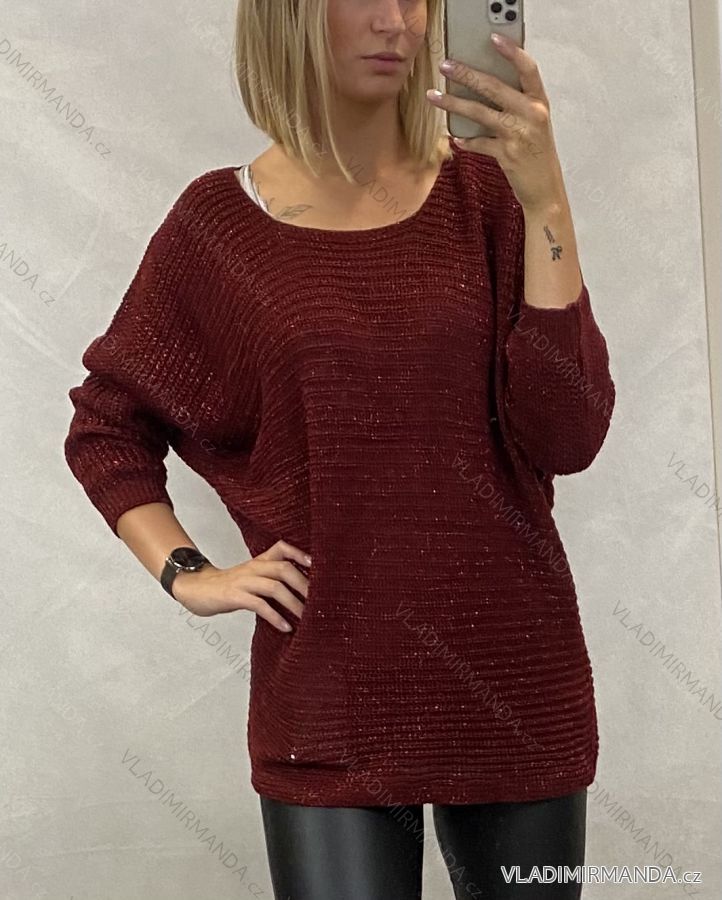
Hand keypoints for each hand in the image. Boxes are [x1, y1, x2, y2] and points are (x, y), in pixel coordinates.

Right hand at [172, 539, 310, 631]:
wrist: (195, 589)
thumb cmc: (228, 586)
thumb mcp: (250, 576)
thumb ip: (270, 578)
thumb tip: (300, 592)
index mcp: (258, 561)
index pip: (282, 548)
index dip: (300, 553)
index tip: (317, 565)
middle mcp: (253, 568)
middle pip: (284, 568)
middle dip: (304, 585)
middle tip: (319, 601)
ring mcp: (243, 581)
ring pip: (274, 587)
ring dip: (293, 603)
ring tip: (305, 618)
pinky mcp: (234, 596)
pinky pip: (259, 604)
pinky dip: (275, 616)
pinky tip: (285, 627)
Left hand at [426, 32, 566, 211]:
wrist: (546, 189)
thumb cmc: (536, 153)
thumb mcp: (534, 124)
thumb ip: (517, 105)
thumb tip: (482, 88)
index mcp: (540, 102)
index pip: (528, 69)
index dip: (511, 51)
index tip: (492, 37)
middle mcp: (531, 114)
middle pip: (494, 87)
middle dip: (466, 74)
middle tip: (446, 66)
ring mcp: (519, 135)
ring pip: (479, 113)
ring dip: (453, 104)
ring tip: (434, 96)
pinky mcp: (506, 155)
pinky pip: (478, 143)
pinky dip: (465, 141)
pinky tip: (455, 138)